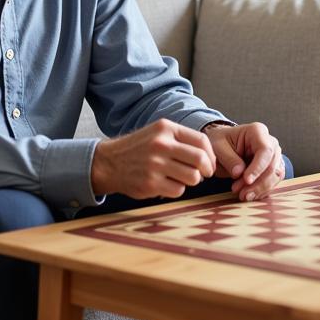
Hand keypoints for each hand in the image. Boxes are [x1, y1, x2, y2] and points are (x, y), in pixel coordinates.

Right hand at [91, 119, 215, 198]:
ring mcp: (155, 165)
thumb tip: (209, 156)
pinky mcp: (150, 183)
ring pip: (192, 177)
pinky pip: (178, 190)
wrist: (109, 162)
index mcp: (166, 128)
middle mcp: (161, 144)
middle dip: (207, 169)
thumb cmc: (140, 148)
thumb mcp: (158, 133)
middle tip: (204, 174)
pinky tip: (167, 184)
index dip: (210, 154)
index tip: (210, 163)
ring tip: (183, 178)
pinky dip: (177, 189)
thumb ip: (182, 139)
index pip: (201, 140)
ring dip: (192, 181)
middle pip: (200, 159)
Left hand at [205, 122, 284, 200]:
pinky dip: (262, 191)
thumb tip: (239, 173)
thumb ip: (229, 159)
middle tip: (241, 193)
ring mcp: (273, 155)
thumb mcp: (217, 147)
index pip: (265, 150)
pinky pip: (273, 181)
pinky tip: (250, 195)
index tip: (247, 180)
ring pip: (276, 175)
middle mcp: (269, 142)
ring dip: (260, 189)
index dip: (258, 167)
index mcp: (257, 131)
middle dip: (258, 182)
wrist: (222, 146)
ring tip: (243, 196)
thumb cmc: (220, 143)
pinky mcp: (273, 168)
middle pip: (272, 165)